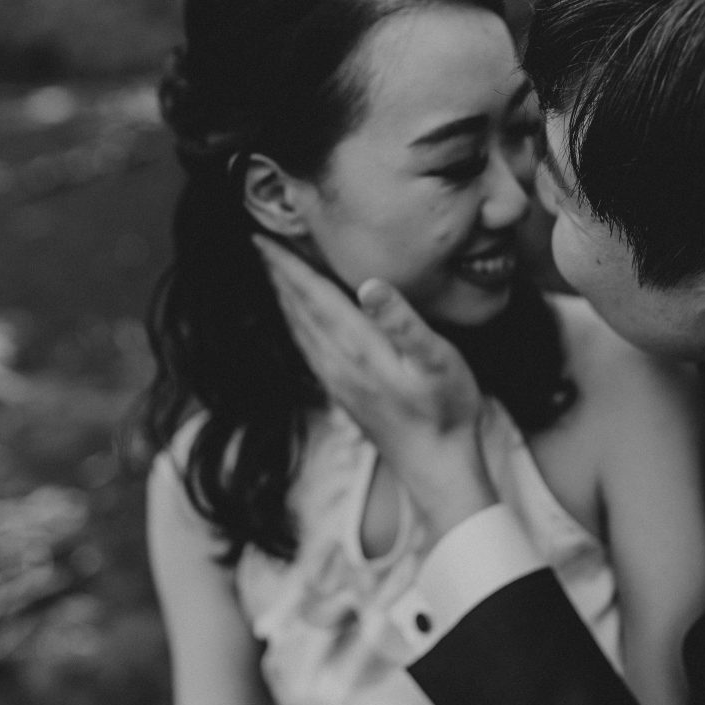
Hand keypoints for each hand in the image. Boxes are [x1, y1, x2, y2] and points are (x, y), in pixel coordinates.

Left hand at [253, 235, 496, 538]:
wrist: (436, 465)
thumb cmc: (445, 410)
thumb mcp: (436, 360)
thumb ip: (402, 321)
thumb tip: (370, 285)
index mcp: (358, 347)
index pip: (313, 296)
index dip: (288, 266)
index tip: (262, 239)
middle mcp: (338, 363)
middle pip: (299, 310)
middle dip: (279, 276)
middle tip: (259, 245)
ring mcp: (337, 381)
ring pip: (300, 330)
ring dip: (284, 299)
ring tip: (273, 274)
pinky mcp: (343, 394)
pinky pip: (308, 350)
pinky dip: (296, 326)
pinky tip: (298, 323)